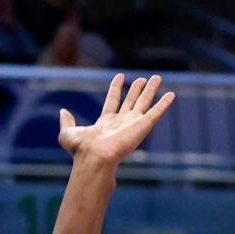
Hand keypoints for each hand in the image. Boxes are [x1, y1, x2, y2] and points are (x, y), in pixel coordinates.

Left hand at [59, 74, 174, 165]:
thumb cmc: (81, 149)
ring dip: (150, 90)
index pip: (112, 100)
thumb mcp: (68, 133)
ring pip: (144, 103)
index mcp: (105, 122)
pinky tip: (171, 94)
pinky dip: (164, 104)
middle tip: (142, 78)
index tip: (120, 76)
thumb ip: (67, 122)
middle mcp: (121, 122)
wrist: (95, 157)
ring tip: (156, 77)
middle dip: (136, 89)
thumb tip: (63, 111)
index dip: (116, 88)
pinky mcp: (143, 126)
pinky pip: (156, 113)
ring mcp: (133, 124)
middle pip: (131, 101)